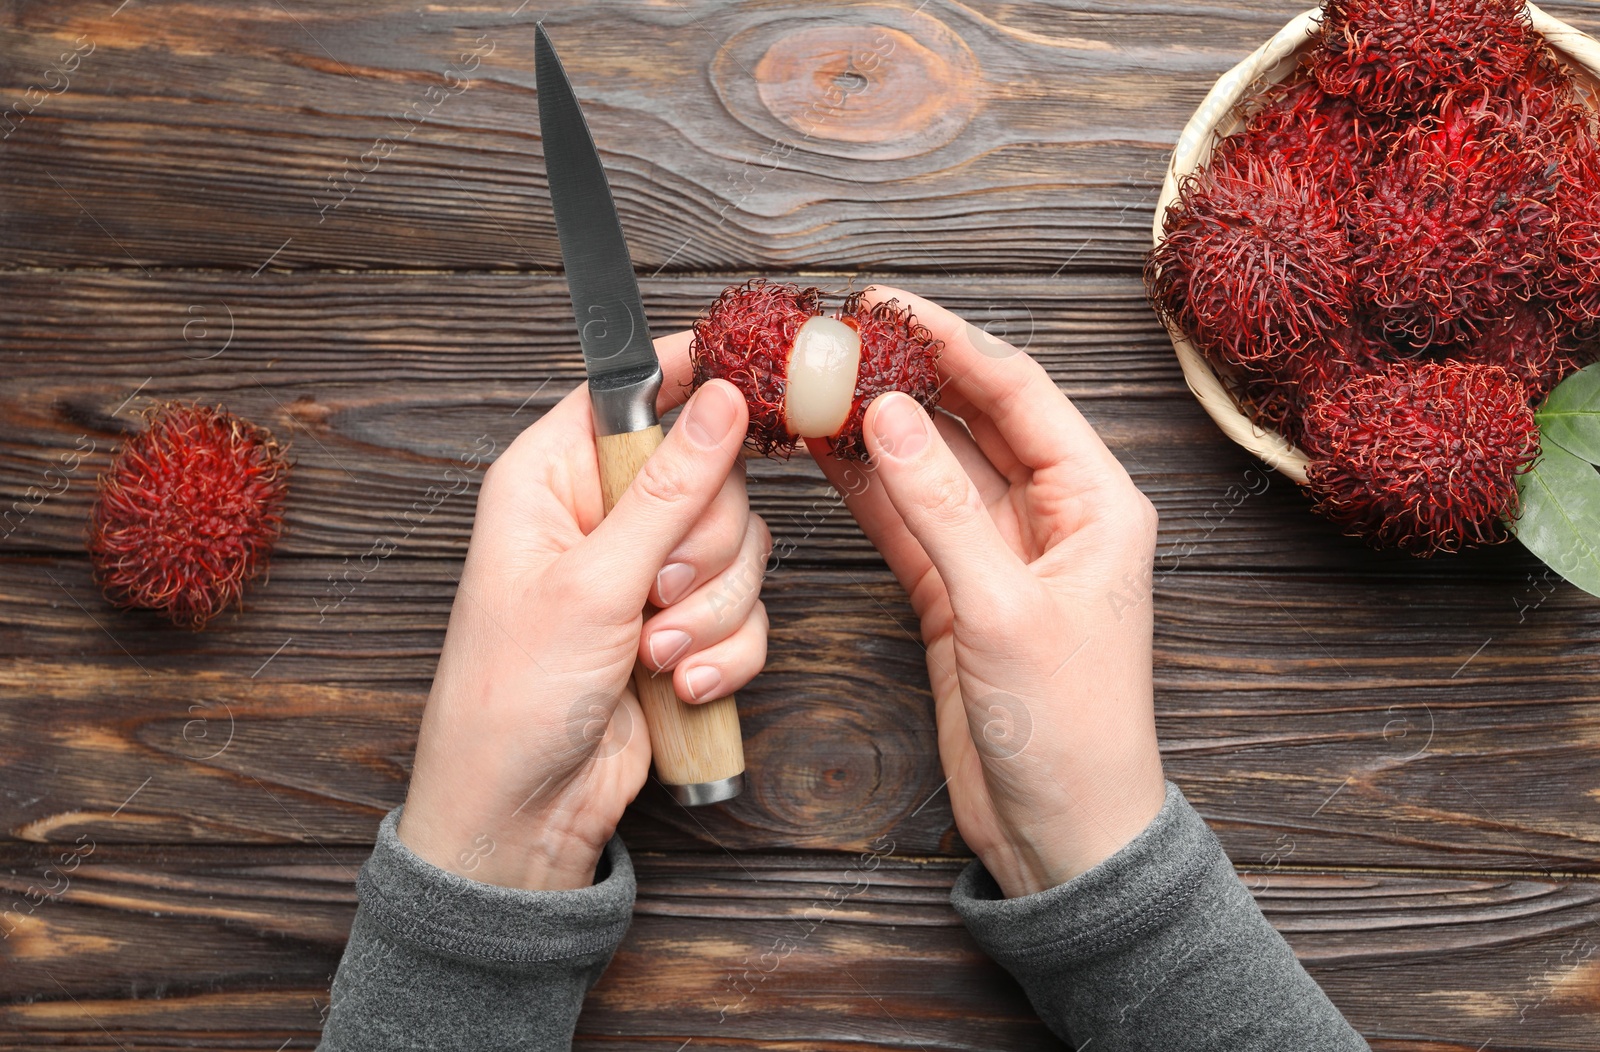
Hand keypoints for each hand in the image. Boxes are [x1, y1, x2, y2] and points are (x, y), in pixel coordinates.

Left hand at [398, 333, 769, 890]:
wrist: (523, 811)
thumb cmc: (514, 695)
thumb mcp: (593, 583)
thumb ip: (669, 489)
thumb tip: (721, 399)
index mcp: (552, 478)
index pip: (630, 390)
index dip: (689, 376)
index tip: (748, 379)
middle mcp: (601, 516)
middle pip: (710, 476)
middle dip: (703, 548)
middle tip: (658, 589)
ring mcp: (644, 575)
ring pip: (738, 550)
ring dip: (709, 613)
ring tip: (654, 656)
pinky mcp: (680, 628)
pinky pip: (746, 613)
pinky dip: (723, 654)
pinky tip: (679, 687)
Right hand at [805, 288, 1165, 897]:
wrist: (1063, 830)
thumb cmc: (1068, 728)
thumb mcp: (1002, 610)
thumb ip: (941, 507)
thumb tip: (885, 417)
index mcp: (1097, 503)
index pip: (1019, 391)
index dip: (951, 341)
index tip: (887, 305)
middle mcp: (1054, 516)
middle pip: (972, 420)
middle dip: (906, 376)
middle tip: (837, 338)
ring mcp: (1002, 554)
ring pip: (932, 468)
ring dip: (877, 430)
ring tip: (815, 384)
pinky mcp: (961, 593)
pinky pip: (910, 521)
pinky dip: (868, 489)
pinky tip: (824, 452)